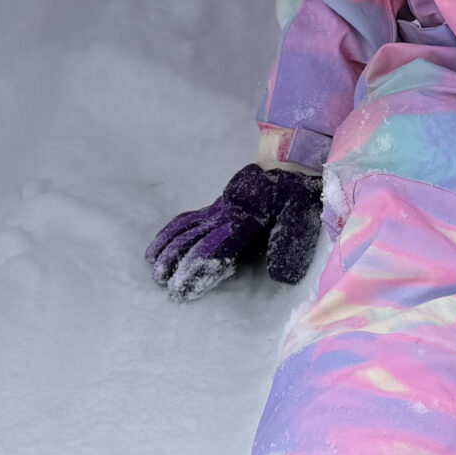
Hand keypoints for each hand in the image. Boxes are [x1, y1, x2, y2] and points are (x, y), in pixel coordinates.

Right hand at [146, 164, 324, 299]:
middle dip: (175, 263)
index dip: (194, 268)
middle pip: (191, 240)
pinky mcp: (216, 207)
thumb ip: (289, 244)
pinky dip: (169, 233)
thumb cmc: (297, 198)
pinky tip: (158, 247)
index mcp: (244, 221)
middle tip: (164, 286)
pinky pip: (187, 219)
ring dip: (167, 249)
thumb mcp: (301, 218)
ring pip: (184, 229)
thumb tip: (279, 276)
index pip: (212, 248)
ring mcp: (217, 209)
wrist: (292, 166)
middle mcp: (223, 215)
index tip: (181, 288)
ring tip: (154, 271)